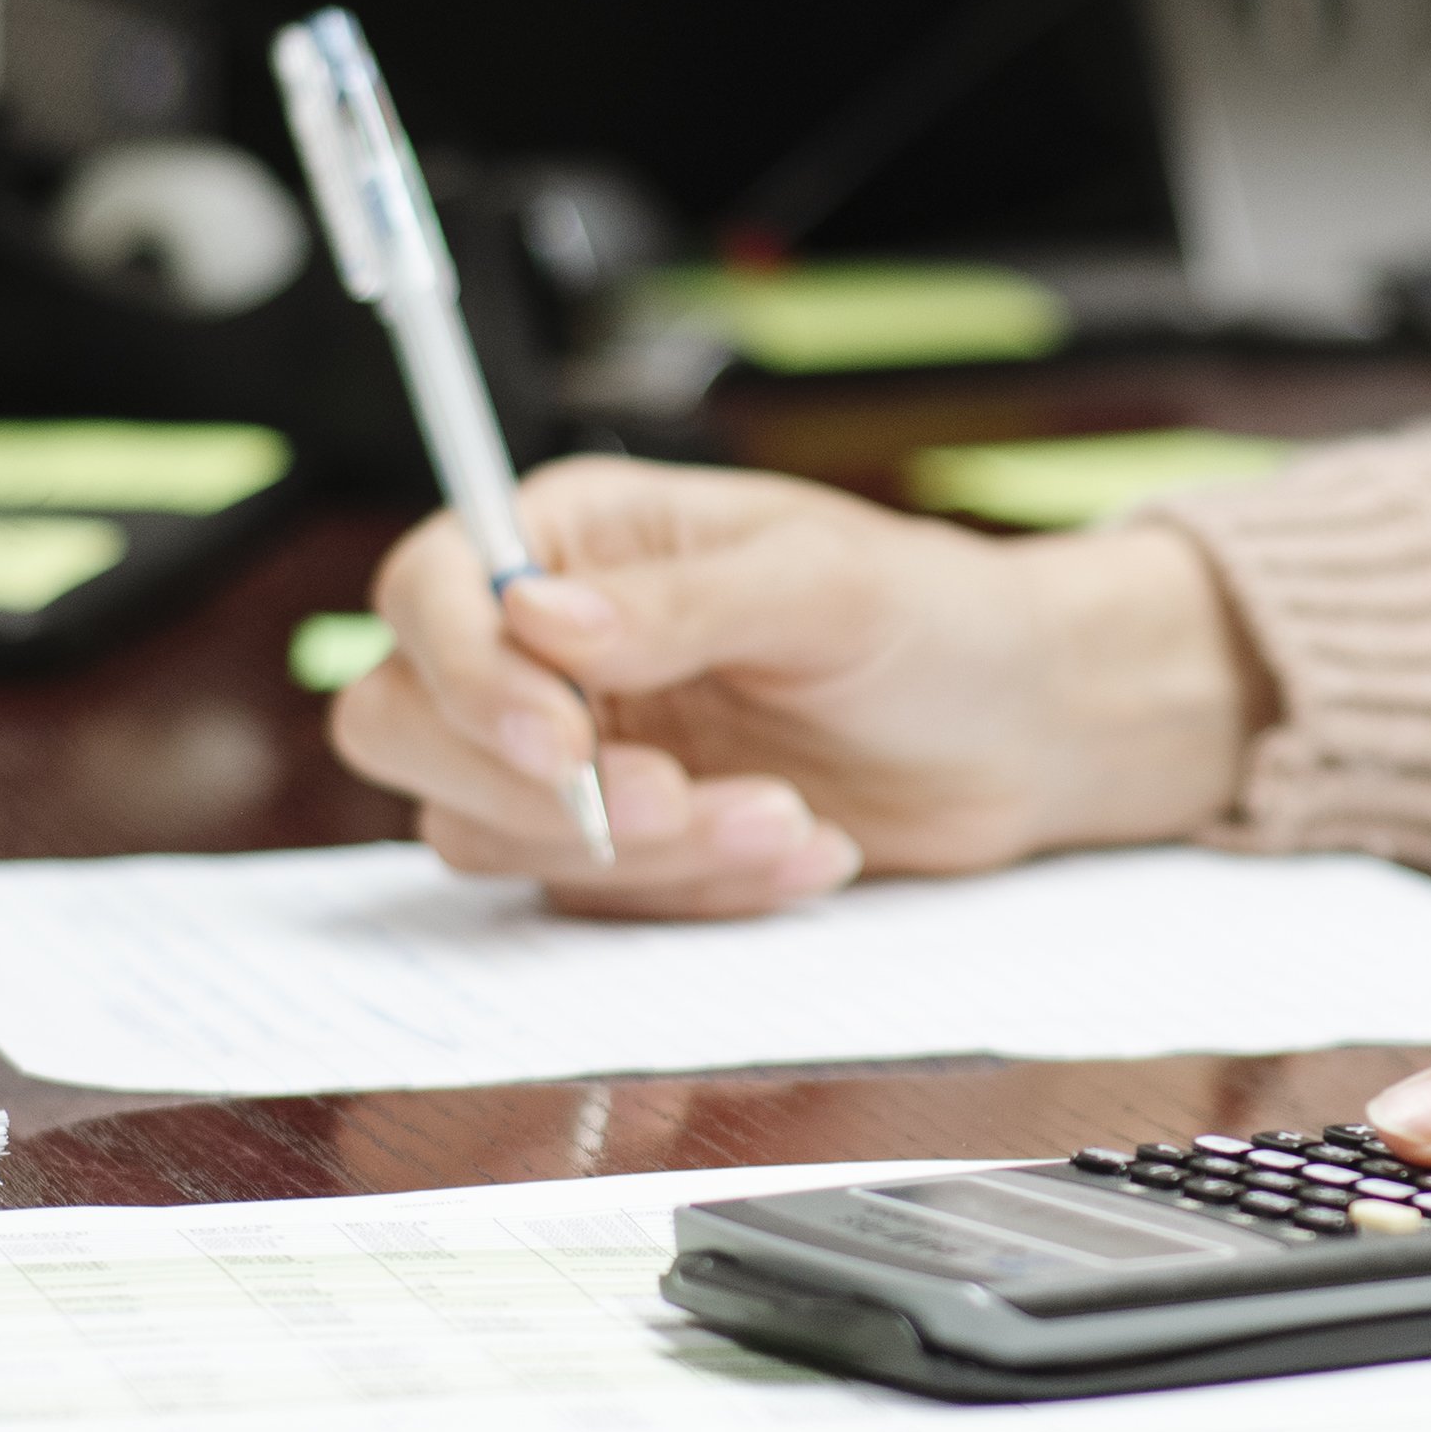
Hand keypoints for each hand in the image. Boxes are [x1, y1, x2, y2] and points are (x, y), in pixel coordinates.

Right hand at [327, 459, 1273, 919]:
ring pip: (492, 832)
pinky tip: (805, 849)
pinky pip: (591, 897)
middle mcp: (549, 643)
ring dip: (639, 849)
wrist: (1024, 732)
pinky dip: (697, 891)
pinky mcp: (623, 844)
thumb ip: (677, 602)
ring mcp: (576, 750)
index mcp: (577, 534)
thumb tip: (538, 618)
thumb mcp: (821, 585)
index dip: (464, 673)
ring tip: (785, 819)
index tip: (563, 742)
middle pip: (406, 724)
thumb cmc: (933, 619)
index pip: (428, 589)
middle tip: (670, 800)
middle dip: (530, 790)